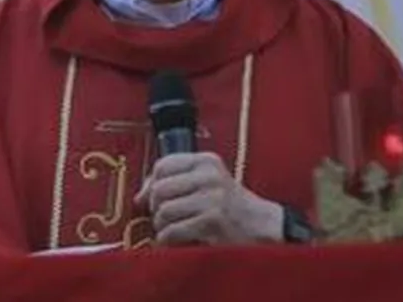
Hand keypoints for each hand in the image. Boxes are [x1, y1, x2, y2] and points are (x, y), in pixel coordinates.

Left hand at [133, 152, 282, 246]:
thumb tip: (138, 197)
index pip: (162, 165)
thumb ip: (176, 182)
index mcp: (207, 161)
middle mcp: (209, 176)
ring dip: (162, 227)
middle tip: (164, 219)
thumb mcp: (208, 182)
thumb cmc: (231, 206)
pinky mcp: (211, 223)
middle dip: (155, 209)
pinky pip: (172, 232)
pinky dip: (168, 241)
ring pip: (163, 212)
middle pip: (159, 190)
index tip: (151, 199)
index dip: (150, 184)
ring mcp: (211, 200)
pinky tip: (178, 241)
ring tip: (173, 231)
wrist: (263, 227)